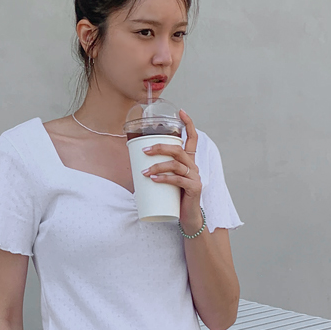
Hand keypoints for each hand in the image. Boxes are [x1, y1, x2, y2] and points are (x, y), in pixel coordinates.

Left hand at [141, 109, 203, 231]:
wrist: (188, 217)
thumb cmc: (175, 197)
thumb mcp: (167, 180)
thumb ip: (157, 170)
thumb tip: (135, 164)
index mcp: (188, 161)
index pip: (192, 138)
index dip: (188, 124)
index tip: (181, 111)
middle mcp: (193, 166)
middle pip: (178, 149)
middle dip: (160, 147)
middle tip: (144, 150)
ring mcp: (195, 176)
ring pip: (176, 164)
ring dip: (158, 166)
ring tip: (144, 171)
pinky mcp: (194, 188)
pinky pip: (178, 180)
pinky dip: (165, 178)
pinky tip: (154, 179)